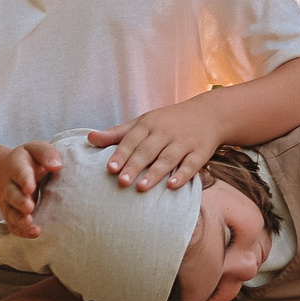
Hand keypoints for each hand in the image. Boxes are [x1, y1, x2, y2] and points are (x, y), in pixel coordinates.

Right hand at [0, 141, 62, 235]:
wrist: (11, 171)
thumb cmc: (31, 159)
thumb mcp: (37, 149)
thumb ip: (46, 154)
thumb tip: (57, 166)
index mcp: (16, 166)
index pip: (19, 172)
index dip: (24, 179)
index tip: (30, 187)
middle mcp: (10, 185)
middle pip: (12, 194)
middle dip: (20, 201)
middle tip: (29, 207)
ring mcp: (10, 202)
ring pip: (11, 212)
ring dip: (19, 219)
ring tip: (30, 224)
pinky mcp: (13, 214)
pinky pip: (14, 224)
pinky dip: (22, 230)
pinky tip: (34, 233)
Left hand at [88, 98, 224, 191]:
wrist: (209, 113)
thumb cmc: (169, 121)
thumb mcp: (143, 122)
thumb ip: (117, 133)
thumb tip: (90, 138)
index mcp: (149, 124)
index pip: (132, 139)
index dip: (121, 154)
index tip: (110, 168)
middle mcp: (165, 132)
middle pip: (148, 150)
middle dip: (135, 165)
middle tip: (122, 182)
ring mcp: (184, 142)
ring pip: (168, 158)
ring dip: (155, 172)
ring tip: (142, 187)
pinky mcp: (200, 151)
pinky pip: (191, 164)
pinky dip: (182, 174)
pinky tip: (172, 186)